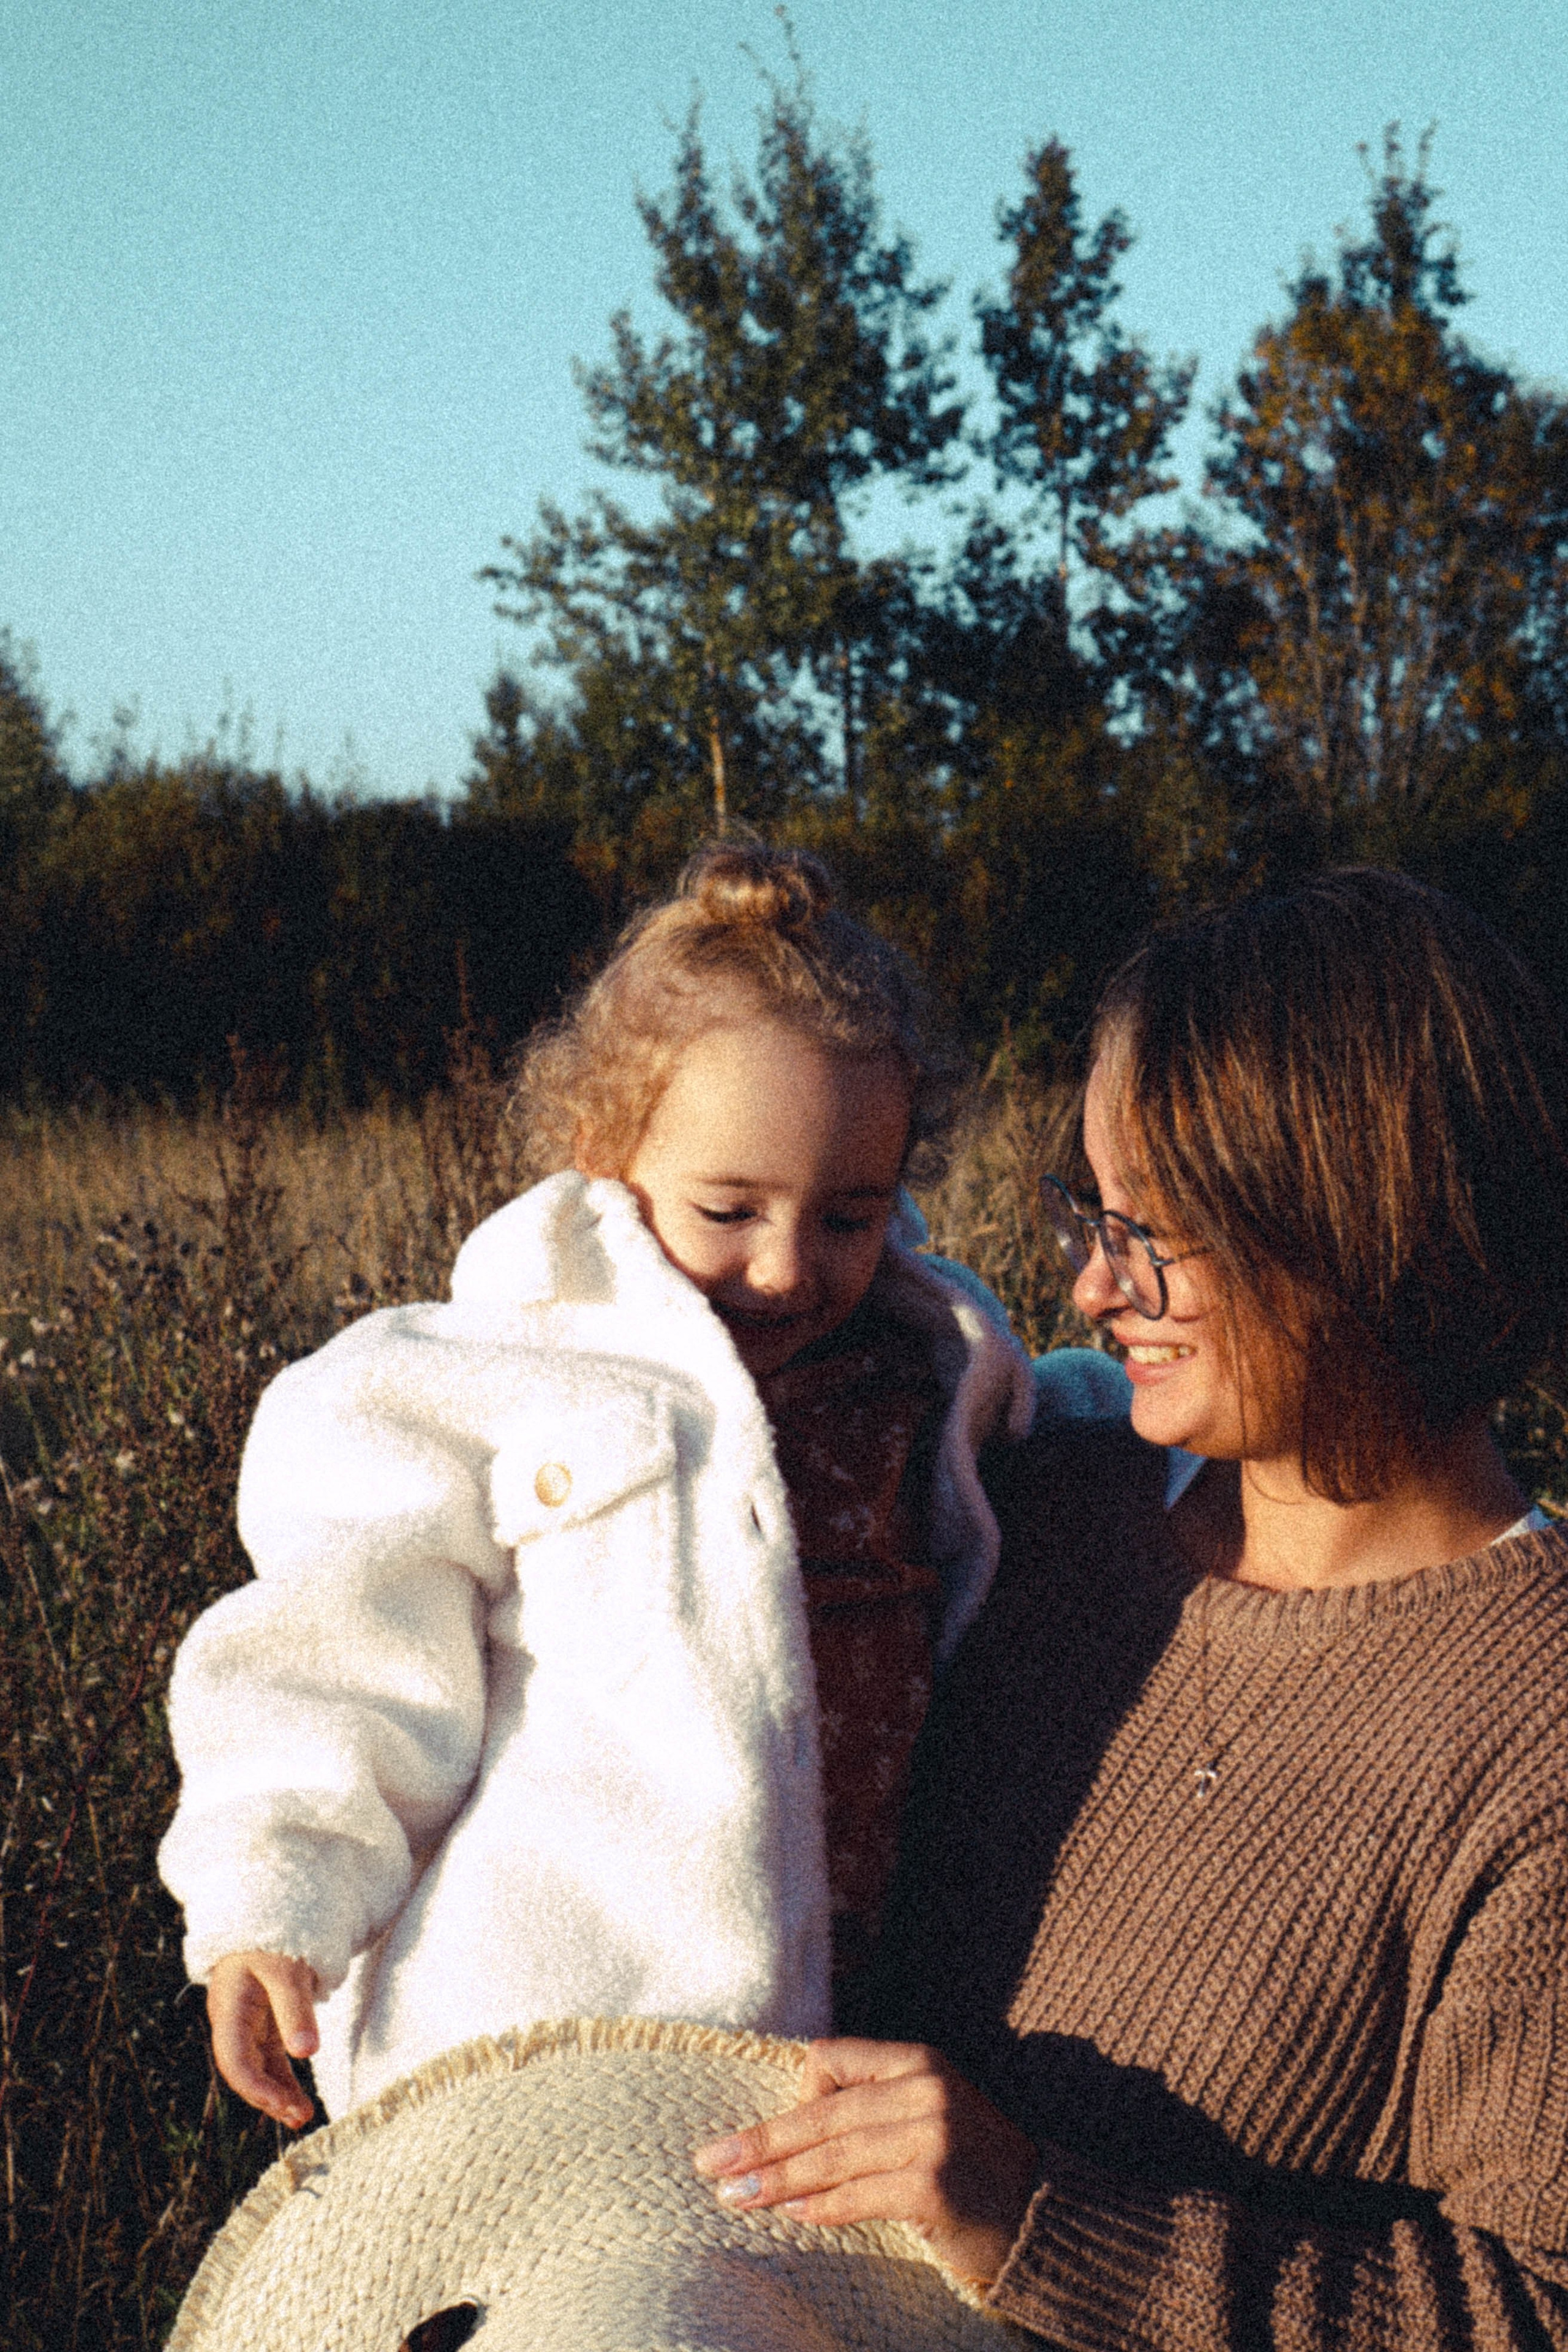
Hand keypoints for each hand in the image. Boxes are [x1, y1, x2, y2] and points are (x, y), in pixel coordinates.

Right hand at [206, 1950, 319, 2129]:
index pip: (235, 2058)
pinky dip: (285, 2078)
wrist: (272, 1911)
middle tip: (299, 2116)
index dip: (255, 2086)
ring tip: (303, 2118)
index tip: (280, 2105)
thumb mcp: (287, 1969)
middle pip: (246, 2069)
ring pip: (260, 2068)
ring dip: (279, 2093)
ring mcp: (249, 2023)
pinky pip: (272, 2058)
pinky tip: (298, 2101)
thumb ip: (295, 2010)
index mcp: (229, 2006)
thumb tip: (306, 2053)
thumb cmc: (276, 1937)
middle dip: (269, 2096)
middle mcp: (233, 2020)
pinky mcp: (267, 2023)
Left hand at [691, 2038, 1037, 2287]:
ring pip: (830, 2156)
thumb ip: (871, 2106)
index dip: (796, 2095)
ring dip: (775, 2180)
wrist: (1039, 2217)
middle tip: (710, 2161)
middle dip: (759, 2140)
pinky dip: (818, 2208)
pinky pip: (855, 2197)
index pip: (831, 2060)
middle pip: (820, 2113)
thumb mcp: (928, 2113)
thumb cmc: (971, 2167)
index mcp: (920, 2060)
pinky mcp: (932, 2186)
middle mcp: (925, 2089)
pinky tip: (790, 2215)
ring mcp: (932, 2136)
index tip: (772, 2131)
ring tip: (734, 2196)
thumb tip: (785, 2124)